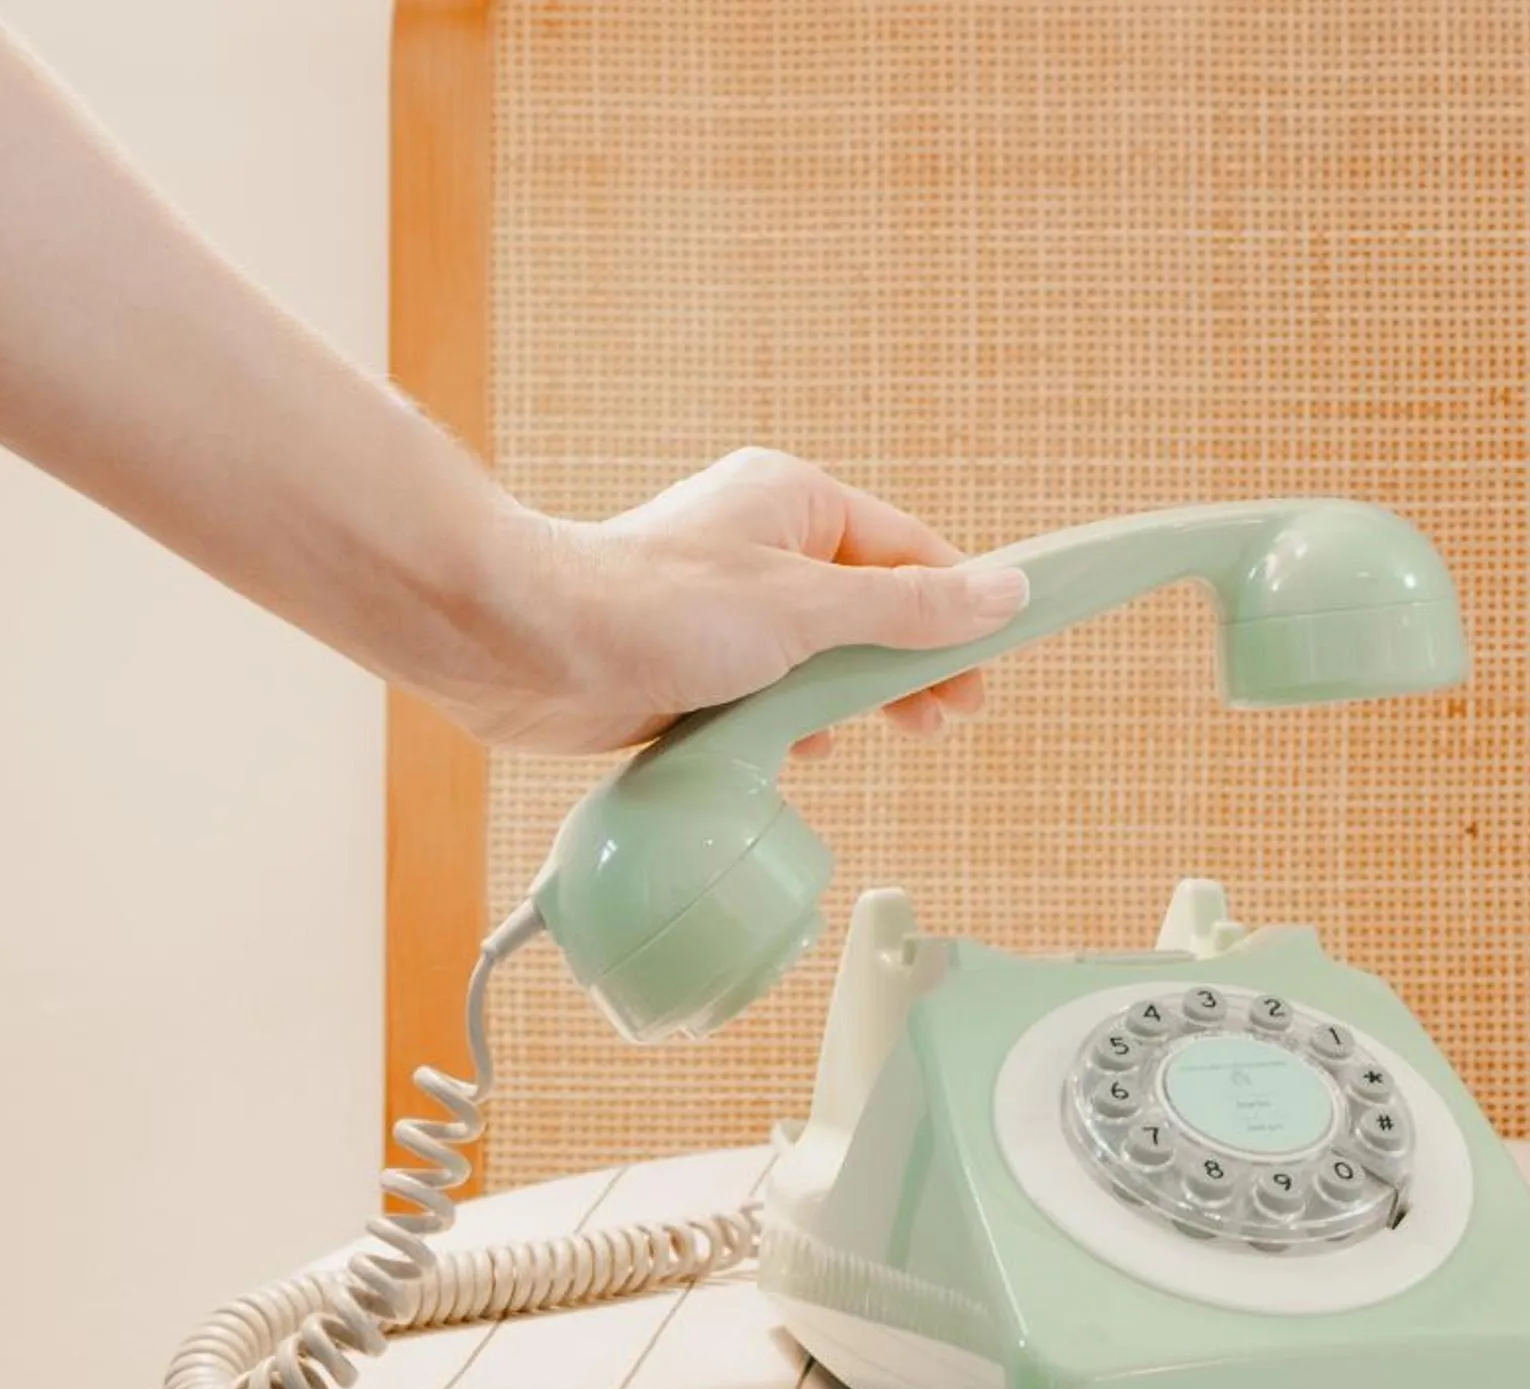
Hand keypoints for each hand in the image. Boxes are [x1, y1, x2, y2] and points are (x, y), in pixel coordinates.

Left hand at [442, 448, 1025, 754]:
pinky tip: (803, 745)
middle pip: (874, 606)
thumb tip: (1006, 592)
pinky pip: (773, 690)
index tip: (996, 659)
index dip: (961, 608)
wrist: (523, 647)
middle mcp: (764, 545)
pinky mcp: (696, 662)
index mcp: (796, 502)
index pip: (912, 552)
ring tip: (885, 732)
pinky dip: (794, 720)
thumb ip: (911, 609)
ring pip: (824, 654)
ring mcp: (730, 606)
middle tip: (949, 714)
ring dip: (853, 697)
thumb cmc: (653, 606)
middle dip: (913, 662)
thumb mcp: (808, 608)